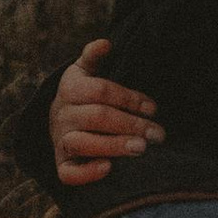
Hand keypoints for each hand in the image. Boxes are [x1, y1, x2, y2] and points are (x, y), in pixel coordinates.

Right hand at [49, 39, 163, 186]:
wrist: (59, 123)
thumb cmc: (82, 97)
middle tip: (158, 134)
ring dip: (113, 145)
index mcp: (70, 89)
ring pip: (82, 143)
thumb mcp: (84, 73)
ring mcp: (60, 141)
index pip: (101, 91)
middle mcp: (62, 115)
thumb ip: (93, 58)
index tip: (153, 109)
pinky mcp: (61, 165)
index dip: (130, 99)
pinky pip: (68, 174)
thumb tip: (105, 43)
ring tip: (141, 149)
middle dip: (131, 124)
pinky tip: (109, 168)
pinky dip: (86, 173)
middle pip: (97, 117)